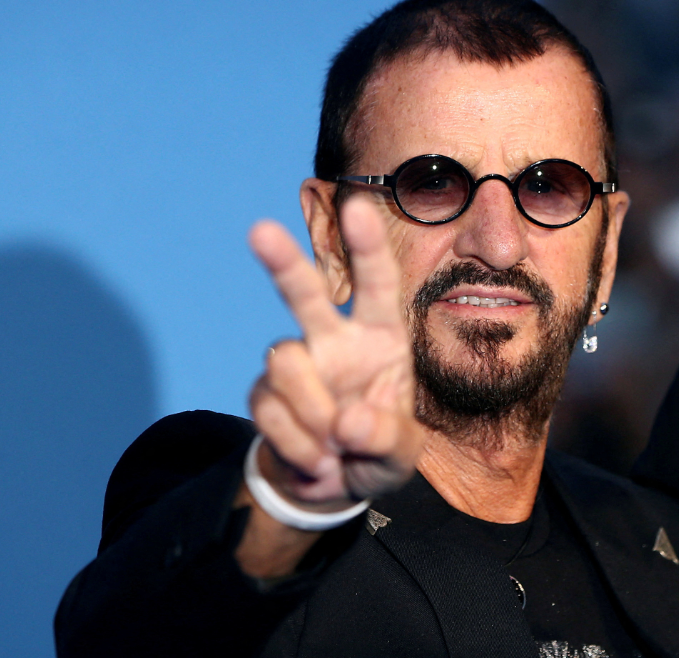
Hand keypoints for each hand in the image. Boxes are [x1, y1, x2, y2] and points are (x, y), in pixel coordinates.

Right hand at [247, 195, 424, 509]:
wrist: (334, 487)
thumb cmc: (377, 452)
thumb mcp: (401, 455)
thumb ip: (387, 439)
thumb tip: (348, 421)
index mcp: (381, 337)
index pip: (377, 284)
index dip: (367, 247)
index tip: (359, 208)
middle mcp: (335, 339)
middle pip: (306, 292)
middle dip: (284, 262)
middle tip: (260, 231)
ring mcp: (297, 363)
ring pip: (285, 362)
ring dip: (312, 413)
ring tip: (335, 445)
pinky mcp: (264, 393)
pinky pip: (270, 408)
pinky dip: (297, 443)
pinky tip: (315, 457)